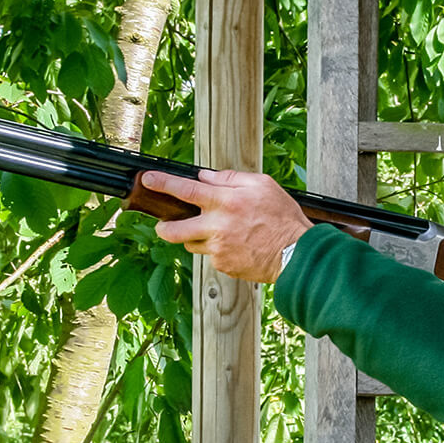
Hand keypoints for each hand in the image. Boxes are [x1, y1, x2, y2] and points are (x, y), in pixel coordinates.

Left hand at [139, 169, 312, 282]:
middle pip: (174, 229)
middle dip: (164, 227)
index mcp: (225, 202)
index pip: (185, 190)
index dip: (162, 183)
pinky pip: (212, 256)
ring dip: (196, 237)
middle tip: (164, 225)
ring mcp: (218, 249)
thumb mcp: (262, 185)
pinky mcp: (223, 265)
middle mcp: (217, 226)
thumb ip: (230, 179)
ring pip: (192, 244)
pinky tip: (237, 245)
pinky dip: (218, 249)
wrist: (295, 253)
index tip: (148, 179)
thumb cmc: (282, 218)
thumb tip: (206, 177)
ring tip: (217, 233)